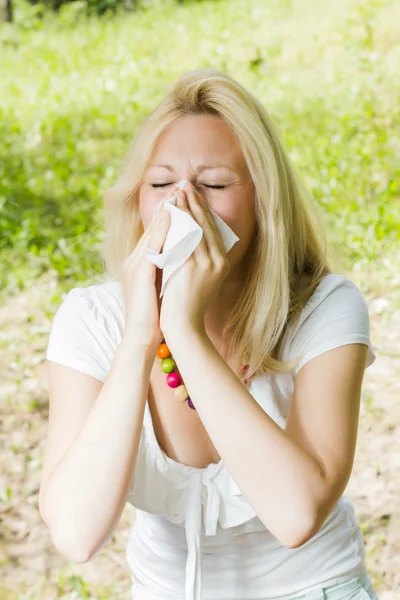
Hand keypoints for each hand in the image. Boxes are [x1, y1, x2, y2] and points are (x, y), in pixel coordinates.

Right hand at [121, 188, 177, 353]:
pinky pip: (153, 244)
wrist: (143, 334)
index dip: (171, 211)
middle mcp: (137, 256)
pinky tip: (177, 218)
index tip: (185, 195)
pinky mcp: (140, 272)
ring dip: (168, 211)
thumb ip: (172, 264)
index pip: (158, 228)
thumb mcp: (165, 282)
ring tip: (182, 193)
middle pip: (155, 224)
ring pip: (154, 230)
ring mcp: (137, 263)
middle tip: (184, 185)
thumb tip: (189, 251)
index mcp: (143, 259)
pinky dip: (164, 230)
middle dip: (170, 204)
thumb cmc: (156, 311)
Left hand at [160, 181, 230, 341]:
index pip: (213, 230)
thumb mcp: (202, 279)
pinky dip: (179, 222)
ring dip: (187, 207)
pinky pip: (185, 237)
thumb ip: (200, 259)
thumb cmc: (188, 304)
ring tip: (178, 192)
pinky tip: (171, 210)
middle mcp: (218, 261)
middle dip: (195, 203)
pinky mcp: (192, 267)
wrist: (183, 325)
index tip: (194, 195)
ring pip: (196, 227)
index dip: (203, 211)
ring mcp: (206, 264)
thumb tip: (193, 238)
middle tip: (185, 185)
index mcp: (222, 263)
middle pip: (207, 225)